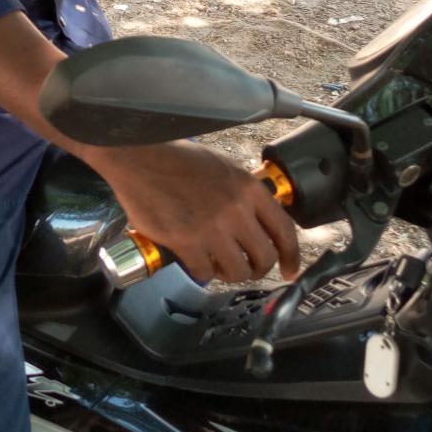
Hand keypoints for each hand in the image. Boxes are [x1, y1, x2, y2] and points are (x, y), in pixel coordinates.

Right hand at [91, 140, 299, 285]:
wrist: (139, 158)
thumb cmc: (176, 159)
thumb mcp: (223, 167)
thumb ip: (242, 194)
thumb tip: (255, 220)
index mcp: (249, 188)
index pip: (285, 230)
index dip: (292, 256)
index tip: (289, 270)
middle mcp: (236, 209)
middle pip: (265, 256)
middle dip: (258, 269)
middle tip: (247, 269)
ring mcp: (211, 227)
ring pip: (237, 269)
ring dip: (230, 273)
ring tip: (219, 266)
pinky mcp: (186, 241)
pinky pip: (205, 271)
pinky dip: (203, 272)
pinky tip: (196, 262)